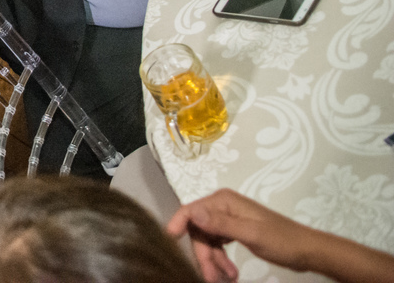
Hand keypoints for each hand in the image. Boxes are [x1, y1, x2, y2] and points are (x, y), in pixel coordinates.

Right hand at [167, 189, 315, 282]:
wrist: (307, 251)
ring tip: (226, 278)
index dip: (178, 224)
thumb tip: (192, 213)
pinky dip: (221, 260)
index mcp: (224, 201)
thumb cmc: (282, 240)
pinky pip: (218, 245)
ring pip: (207, 241)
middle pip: (199, 231)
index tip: (169, 242)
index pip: (191, 210)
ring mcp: (228, 219)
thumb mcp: (250, 234)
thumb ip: (220, 223)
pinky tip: (230, 273)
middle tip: (211, 277)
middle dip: (203, 254)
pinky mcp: (234, 231)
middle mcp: (222, 207)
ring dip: (213, 260)